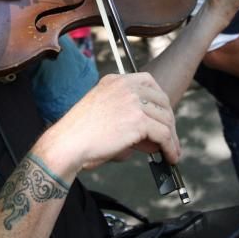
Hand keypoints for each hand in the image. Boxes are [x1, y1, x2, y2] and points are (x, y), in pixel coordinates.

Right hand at [40, 73, 179, 176]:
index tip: (163, 115)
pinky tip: (170, 156)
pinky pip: (164, 134)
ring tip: (171, 151)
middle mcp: (125, 86)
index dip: (160, 100)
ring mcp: (133, 102)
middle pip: (161, 100)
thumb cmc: (79, 135)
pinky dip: (171, 147)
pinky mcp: (138, 120)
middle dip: (168, 120)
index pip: (148, 82)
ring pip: (165, 118)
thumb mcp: (104, 113)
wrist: (67, 144)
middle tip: (169, 138)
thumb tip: (154, 134)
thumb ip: (127, 115)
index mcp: (114, 80)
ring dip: (171, 137)